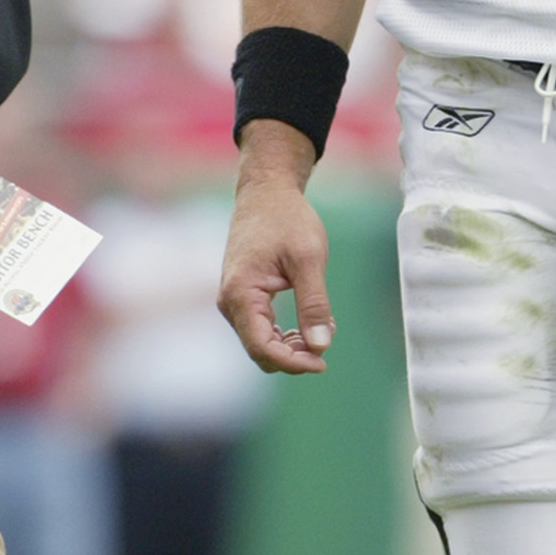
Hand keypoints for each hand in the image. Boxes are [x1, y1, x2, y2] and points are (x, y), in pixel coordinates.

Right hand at [219, 141, 335, 374]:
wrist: (266, 192)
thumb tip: (321, 345)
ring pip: (259, 341)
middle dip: (292, 357)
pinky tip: (308, 325)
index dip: (292, 362)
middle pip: (259, 350)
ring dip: (289, 346)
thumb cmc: (286, 219)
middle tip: (325, 350)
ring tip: (322, 332)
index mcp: (241, 293)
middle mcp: (230, 301)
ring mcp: (233, 300)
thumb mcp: (308, 259)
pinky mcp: (242, 296)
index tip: (322, 362)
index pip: (261, 347)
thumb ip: (314, 304)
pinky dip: (283, 333)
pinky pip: (260, 327)